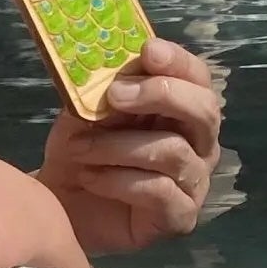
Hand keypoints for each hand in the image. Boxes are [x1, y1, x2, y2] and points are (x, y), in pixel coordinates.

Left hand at [39, 37, 223, 253]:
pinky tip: (89, 178)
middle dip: (161, 95)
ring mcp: (194, 182)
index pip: (198, 77)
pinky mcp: (180, 216)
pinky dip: (117, 181)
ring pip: (173, 151)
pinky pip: (159, 191)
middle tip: (116, 95)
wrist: (61, 205)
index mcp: (182, 110)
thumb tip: (116, 60)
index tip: (148, 51)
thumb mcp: (87, 110)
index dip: (178, 61)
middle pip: (205, 111)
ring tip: (80, 148)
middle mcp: (199, 144)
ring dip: (118, 146)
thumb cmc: (82, 151)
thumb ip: (106, 86)